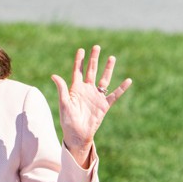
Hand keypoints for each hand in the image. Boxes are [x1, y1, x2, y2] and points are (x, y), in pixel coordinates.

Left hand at [51, 45, 131, 167]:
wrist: (78, 134)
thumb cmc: (68, 120)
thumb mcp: (64, 103)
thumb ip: (62, 89)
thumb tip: (54, 75)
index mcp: (75, 88)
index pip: (77, 71)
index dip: (79, 60)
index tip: (81, 49)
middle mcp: (87, 90)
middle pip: (91, 71)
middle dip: (93, 59)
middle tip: (96, 47)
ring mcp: (96, 96)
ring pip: (104, 79)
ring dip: (108, 69)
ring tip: (112, 57)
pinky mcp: (104, 105)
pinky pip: (114, 94)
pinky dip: (121, 88)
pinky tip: (128, 80)